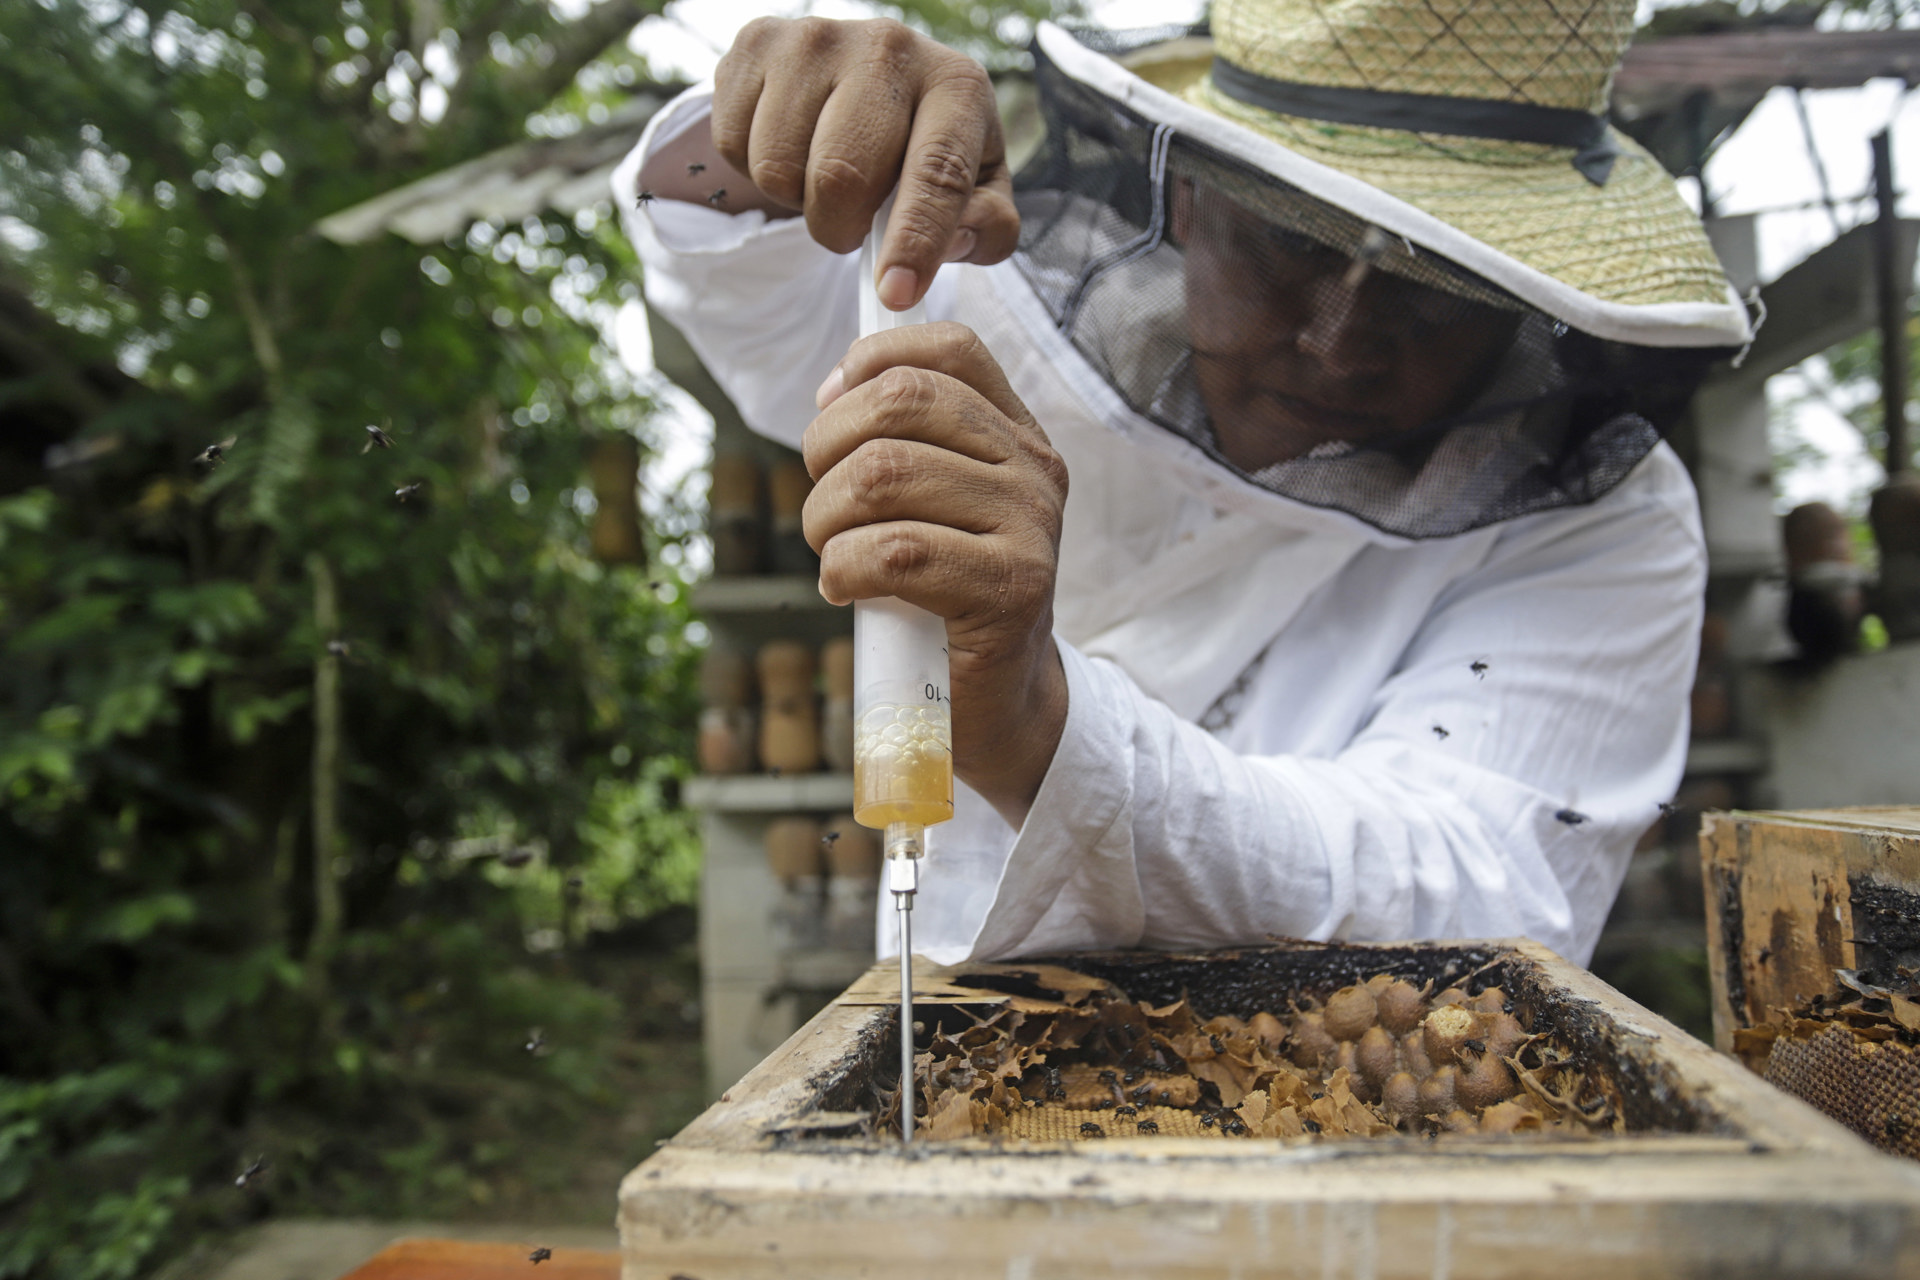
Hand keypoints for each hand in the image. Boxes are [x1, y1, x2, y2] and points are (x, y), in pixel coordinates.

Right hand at [710, 17, 1018, 308]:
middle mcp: (889, 49)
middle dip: (840, 228)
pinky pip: (735, 143)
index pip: (937, 173)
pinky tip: (794, 145)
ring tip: (824, 176)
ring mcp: (816, 39)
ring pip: (777, 167)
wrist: (869, 75)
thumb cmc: (927, 144)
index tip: (894, 294)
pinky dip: (756, 169)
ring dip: (796, 199)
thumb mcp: (978, 185)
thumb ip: (986, 226)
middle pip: (841, 176)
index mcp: (956, 87)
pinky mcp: (757, 43)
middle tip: (854, 225)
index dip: (914, 241)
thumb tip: (951, 243)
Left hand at [804, 323, 1067, 822]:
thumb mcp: (933, 506)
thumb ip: (902, 442)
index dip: (873, 359)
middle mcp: (1033, 470)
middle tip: (822, 505)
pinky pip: (894, 552)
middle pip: (901, 402)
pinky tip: (844, 587)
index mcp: (1017, 436)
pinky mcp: (1011, 590)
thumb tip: (832, 388)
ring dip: (824, 518)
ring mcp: (1030, 528)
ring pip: (884, 475)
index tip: (831, 407)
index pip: (951, 349)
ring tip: (831, 553)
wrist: (1002, 702)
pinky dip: (842, 568)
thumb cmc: (948, 600)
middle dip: (827, 446)